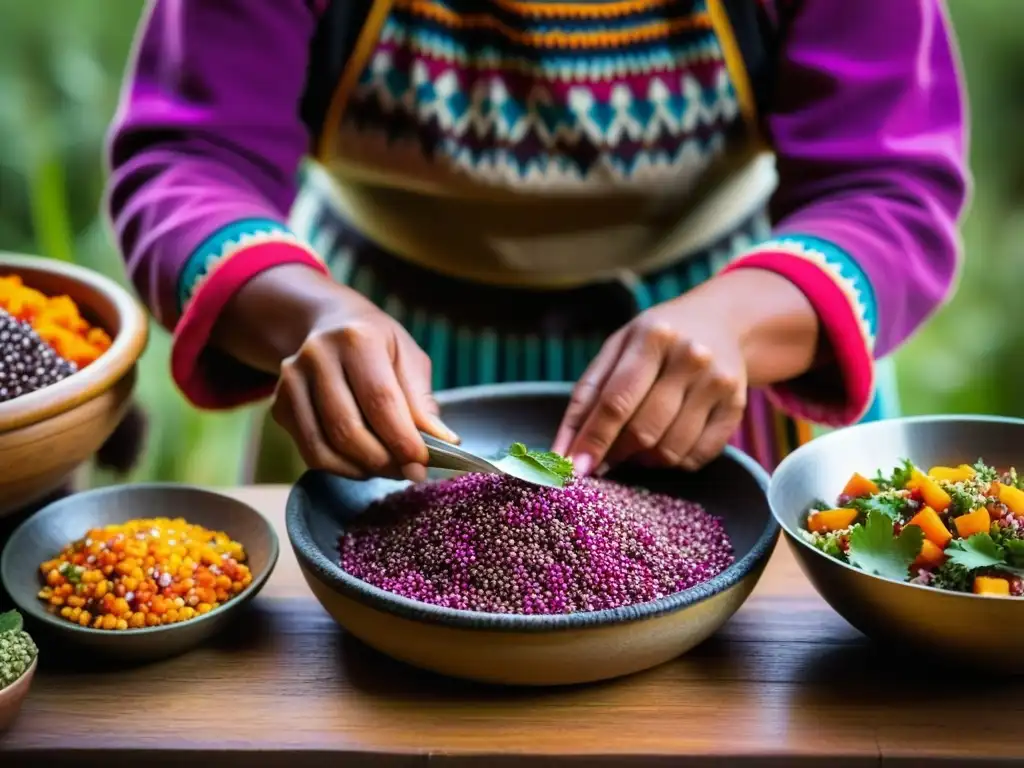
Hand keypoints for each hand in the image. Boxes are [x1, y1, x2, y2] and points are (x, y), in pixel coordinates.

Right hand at [213, 264, 456, 479]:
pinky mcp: (279, 405)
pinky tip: (362, 462)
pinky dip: (340, 467)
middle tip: (409, 471)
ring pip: (324, 446)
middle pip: (348, 428)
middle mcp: (317, 356)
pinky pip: (310, 452)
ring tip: (389, 468)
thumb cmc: (378, 344)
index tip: (422, 463)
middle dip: (383, 459)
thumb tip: (443, 443)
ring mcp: (292, 381)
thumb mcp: (409, 359)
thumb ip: (423, 402)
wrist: (330, 325)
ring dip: (362, 468)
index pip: (380, 400)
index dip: (402, 438)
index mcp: (357, 338)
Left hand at [553, 269, 819, 474]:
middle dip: (617, 453)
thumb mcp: (615, 349)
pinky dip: (674, 463)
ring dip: (644, 461)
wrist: (720, 322)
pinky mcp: (737, 406)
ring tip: (636, 446)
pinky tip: (665, 445)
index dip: (593, 440)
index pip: (615, 402)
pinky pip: (698, 456)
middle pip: (643, 430)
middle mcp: (690, 356)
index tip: (574, 469)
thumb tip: (564, 452)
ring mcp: (718, 382)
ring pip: (671, 450)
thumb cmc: (654, 340)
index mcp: (652, 337)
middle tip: (607, 456)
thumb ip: (586, 397)